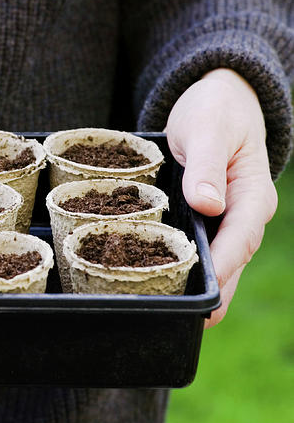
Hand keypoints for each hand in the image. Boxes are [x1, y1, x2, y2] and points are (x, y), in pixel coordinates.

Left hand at [165, 68, 277, 327]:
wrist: (216, 98)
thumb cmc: (213, 109)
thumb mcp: (206, 129)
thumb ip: (205, 165)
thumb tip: (208, 205)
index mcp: (252, 193)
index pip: (240, 237)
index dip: (224, 266)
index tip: (209, 293)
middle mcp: (245, 212)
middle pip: (233, 259)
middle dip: (217, 290)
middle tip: (196, 324)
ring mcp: (229, 217)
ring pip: (221, 259)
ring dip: (205, 285)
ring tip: (183, 319)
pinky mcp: (211, 217)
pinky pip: (205, 247)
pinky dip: (192, 267)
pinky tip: (170, 285)